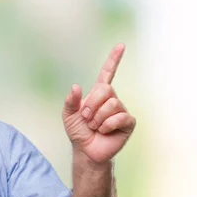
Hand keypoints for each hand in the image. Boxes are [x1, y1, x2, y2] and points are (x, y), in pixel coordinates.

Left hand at [62, 43, 135, 163]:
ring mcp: (121, 110)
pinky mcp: (128, 123)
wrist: (86, 151)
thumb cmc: (78, 132)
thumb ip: (70, 101)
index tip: (121, 45)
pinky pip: (120, 117)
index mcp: (98, 94)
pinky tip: (104, 131)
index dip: (114, 59)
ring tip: (95, 126)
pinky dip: (107, 125)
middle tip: (87, 118)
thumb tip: (76, 86)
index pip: (107, 73)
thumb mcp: (68, 116)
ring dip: (98, 118)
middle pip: (106, 90)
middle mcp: (111, 99)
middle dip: (92, 105)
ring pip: (112, 104)